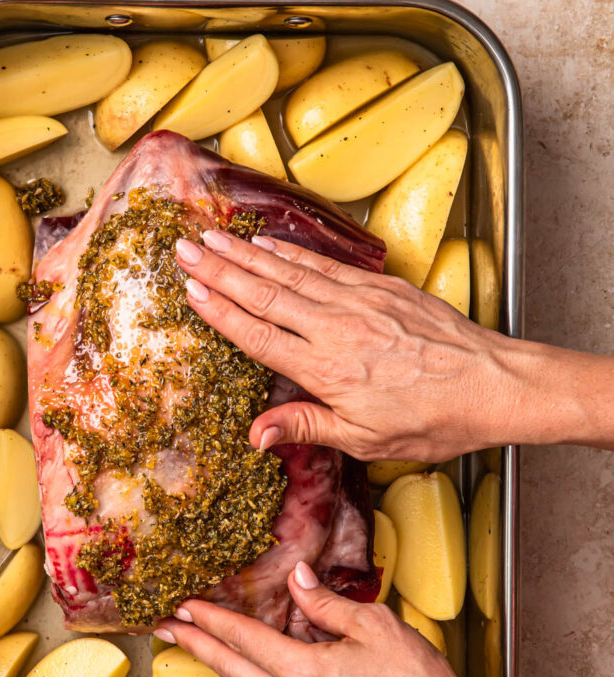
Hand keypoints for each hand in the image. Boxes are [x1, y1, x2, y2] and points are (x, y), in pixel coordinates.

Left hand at [157, 568, 613, 676]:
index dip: (210, 618)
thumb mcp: (374, 626)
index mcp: (302, 672)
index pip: (242, 639)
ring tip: (197, 639)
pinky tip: (252, 658)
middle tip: (164, 627)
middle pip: (229, 668)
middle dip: (194, 645)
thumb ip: (327, 602)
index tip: (183, 604)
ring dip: (218, 659)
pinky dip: (249, 671)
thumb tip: (297, 578)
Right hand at [175, 229, 610, 459]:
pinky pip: (326, 265)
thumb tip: (254, 435)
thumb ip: (305, 427)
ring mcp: (360, 301)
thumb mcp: (364, 439)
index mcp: (326, 370)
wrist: (491, 385)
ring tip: (213, 236)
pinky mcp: (381, 287)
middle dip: (220, 269)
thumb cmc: (430, 420)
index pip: (259, 334)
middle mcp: (336, 328)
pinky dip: (292, 253)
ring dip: (247, 253)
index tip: (190, 290)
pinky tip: (269, 243)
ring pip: (291, 272)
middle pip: (265, 293)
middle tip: (184, 248)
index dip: (220, 311)